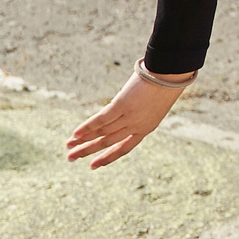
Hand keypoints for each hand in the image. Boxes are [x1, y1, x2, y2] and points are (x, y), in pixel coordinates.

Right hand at [65, 66, 194, 167]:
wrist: (171, 73)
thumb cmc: (165, 83)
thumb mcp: (154, 103)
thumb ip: (138, 111)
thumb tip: (121, 110)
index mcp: (147, 128)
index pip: (124, 148)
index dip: (107, 157)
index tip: (93, 166)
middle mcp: (137, 126)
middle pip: (108, 142)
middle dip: (88, 151)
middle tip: (70, 158)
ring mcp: (130, 117)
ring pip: (102, 133)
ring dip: (83, 140)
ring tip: (68, 147)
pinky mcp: (122, 105)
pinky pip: (101, 119)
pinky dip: (87, 127)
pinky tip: (75, 133)